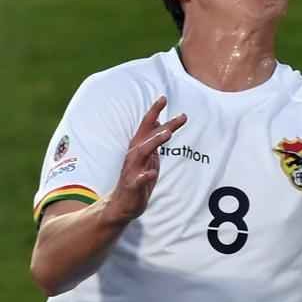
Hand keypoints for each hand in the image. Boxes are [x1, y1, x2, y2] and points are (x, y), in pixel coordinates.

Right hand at [104, 96, 186, 223]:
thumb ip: (154, 141)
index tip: (163, 97)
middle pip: (147, 136)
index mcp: (139, 148)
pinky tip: (153, 173)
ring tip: (168, 134)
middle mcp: (134, 156)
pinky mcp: (132, 187)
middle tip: (181, 115)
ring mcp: (132, 171)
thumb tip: (161, 122)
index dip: (154, 112)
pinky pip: (138, 180)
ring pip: (141, 154)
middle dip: (160, 124)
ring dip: (154, 142)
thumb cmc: (137, 178)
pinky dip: (145, 176)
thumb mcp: (148, 157)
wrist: (121, 205)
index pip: (146, 126)